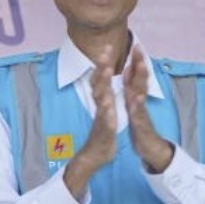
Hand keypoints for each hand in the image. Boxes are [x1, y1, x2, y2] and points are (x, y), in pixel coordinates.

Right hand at [63, 57, 118, 200]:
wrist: (94, 157)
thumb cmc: (101, 133)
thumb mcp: (104, 111)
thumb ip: (103, 96)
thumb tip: (102, 81)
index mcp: (102, 102)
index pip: (102, 80)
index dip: (104, 63)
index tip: (107, 46)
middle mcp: (100, 107)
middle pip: (99, 84)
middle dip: (102, 67)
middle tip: (103, 51)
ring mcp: (100, 119)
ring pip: (101, 99)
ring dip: (103, 85)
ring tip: (106, 71)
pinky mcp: (104, 132)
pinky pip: (105, 122)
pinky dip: (107, 114)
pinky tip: (110, 107)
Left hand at [124, 48, 173, 173]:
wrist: (149, 149)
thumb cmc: (141, 126)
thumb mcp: (136, 104)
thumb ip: (134, 87)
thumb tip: (132, 69)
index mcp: (136, 97)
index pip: (136, 75)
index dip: (136, 60)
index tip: (136, 43)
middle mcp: (140, 102)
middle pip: (141, 79)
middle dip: (140, 63)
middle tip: (139, 47)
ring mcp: (141, 112)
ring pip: (141, 93)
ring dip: (141, 80)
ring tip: (141, 66)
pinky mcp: (141, 125)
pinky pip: (139, 114)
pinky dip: (138, 105)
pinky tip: (137, 97)